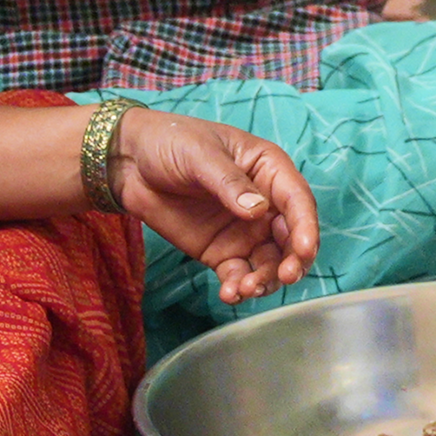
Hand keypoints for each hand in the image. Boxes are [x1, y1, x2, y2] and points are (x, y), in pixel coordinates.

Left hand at [112, 106, 319, 303]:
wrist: (129, 163)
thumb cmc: (170, 142)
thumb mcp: (201, 154)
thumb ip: (229, 182)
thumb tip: (258, 210)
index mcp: (268, 170)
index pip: (297, 200)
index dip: (306, 226)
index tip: (305, 250)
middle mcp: (264, 203)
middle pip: (291, 237)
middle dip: (293, 260)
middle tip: (284, 277)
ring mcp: (244, 231)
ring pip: (269, 262)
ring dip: (266, 279)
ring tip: (246, 288)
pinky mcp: (222, 252)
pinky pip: (239, 274)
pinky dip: (239, 287)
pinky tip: (230, 293)